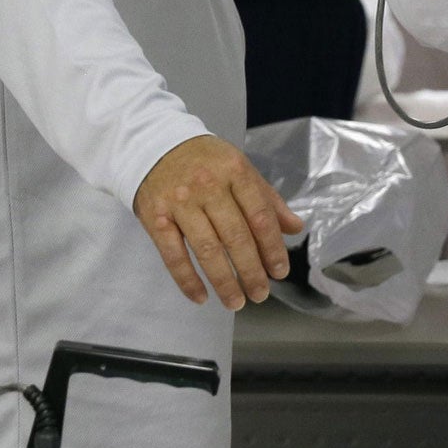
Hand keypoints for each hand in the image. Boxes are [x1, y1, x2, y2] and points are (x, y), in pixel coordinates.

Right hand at [133, 134, 303, 309]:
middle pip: (235, 237)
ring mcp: (179, 202)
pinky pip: (173, 256)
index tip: (279, 272)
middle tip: (261, 294)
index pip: (260, 216)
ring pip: (207, 250)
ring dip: (224, 281)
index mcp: (234, 170)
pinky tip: (201, 297)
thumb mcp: (239, 168)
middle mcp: (207, 185)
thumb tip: (295, 228)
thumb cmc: (203, 161)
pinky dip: (187, 280)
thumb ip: (267, 199)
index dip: (272, 248)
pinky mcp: (156, 217)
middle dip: (251, 271)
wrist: (152, 145)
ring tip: (236, 302)